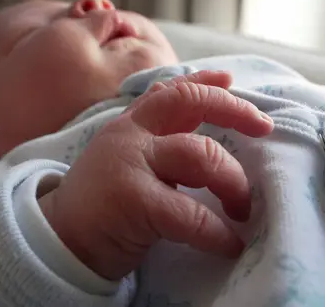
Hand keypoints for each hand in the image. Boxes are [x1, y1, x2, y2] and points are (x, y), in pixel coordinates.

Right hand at [38, 71, 273, 279]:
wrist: (59, 240)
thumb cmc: (100, 205)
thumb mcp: (127, 161)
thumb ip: (158, 142)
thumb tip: (202, 130)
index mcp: (130, 125)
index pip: (171, 91)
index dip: (205, 82)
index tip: (232, 81)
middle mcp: (130, 135)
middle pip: (190, 104)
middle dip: (235, 111)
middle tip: (266, 129)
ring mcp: (130, 163)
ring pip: (201, 155)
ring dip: (233, 183)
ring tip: (243, 210)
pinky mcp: (133, 200)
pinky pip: (191, 214)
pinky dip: (217, 232)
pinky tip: (228, 244)